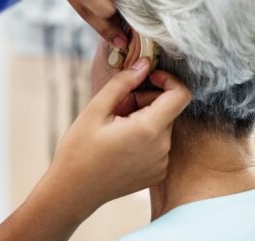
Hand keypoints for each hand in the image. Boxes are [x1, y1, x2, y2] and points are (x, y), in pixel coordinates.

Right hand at [43, 58, 191, 218]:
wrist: (73, 191)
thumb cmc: (79, 150)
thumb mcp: (95, 110)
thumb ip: (123, 83)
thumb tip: (144, 63)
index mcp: (149, 130)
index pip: (181, 95)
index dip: (168, 80)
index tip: (147, 77)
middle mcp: (162, 148)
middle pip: (168, 110)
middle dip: (146, 100)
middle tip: (117, 106)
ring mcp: (161, 163)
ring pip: (162, 126)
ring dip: (144, 118)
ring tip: (114, 127)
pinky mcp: (156, 173)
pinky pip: (159, 144)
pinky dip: (144, 136)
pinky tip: (119, 143)